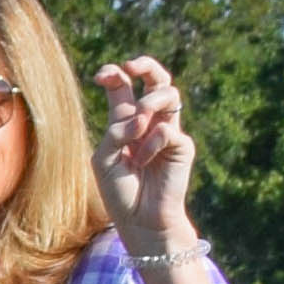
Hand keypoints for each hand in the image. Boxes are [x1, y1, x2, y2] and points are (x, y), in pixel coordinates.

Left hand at [91, 57, 198, 251]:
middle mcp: (148, 122)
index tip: (101, 75)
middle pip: (155, 80)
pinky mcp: (183, 145)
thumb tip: (142, 116)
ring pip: (169, 94)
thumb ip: (116, 132)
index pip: (124, 88)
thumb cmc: (119, 190)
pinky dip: (149, 144)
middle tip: (131, 65)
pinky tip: (143, 163)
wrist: (140, 218)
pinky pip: (166, 130)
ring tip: (139, 120)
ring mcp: (167, 131)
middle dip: (146, 66)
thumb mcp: (104, 158)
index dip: (115, 75)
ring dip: (150, 101)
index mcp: (125, 121)